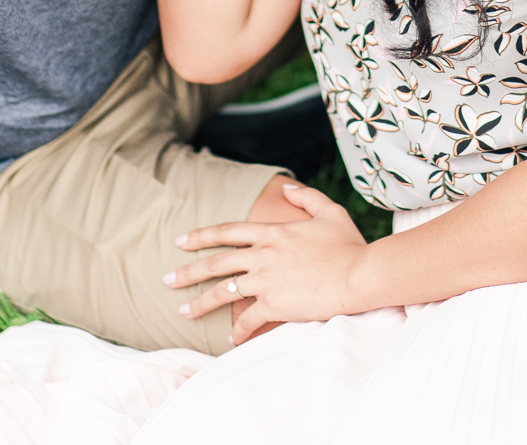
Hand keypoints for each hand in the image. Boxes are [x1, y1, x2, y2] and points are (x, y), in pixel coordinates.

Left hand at [162, 184, 368, 343]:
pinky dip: (237, 330)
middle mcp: (263, 254)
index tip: (180, 241)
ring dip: (201, 303)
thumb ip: (307, 197)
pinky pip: (248, 320)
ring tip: (183, 311)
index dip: (201, 236)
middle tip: (166, 279)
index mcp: (272, 231)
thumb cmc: (349, 245)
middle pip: (216, 262)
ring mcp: (267, 281)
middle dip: (188, 271)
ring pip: (224, 292)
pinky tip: (230, 338)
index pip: (227, 231)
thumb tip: (288, 187)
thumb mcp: (330, 212)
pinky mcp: (276, 305)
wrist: (359, 275)